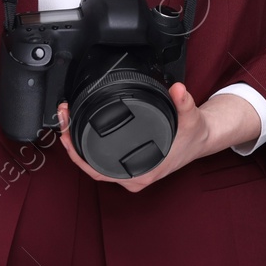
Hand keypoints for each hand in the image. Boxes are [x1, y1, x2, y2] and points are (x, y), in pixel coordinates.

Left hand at [56, 84, 257, 191]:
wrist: (201, 140)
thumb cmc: (194, 135)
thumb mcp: (191, 117)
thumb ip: (183, 103)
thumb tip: (177, 90)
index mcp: (143, 172)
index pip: (99, 171)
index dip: (78, 155)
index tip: (68, 135)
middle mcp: (133, 176)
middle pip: (91, 166)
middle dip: (73, 144)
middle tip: (64, 118)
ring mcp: (130, 173)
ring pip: (95, 164)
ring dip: (78, 145)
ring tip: (67, 121)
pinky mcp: (129, 165)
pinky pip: (101, 161)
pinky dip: (87, 148)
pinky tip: (79, 132)